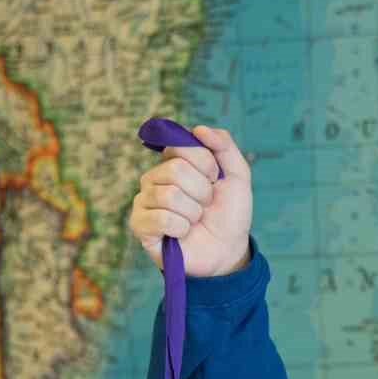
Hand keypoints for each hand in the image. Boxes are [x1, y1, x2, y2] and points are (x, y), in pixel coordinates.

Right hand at [128, 125, 252, 276]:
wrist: (228, 249)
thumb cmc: (229, 213)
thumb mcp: (237, 176)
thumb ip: (224, 146)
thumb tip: (199, 129)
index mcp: (174, 162)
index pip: (180, 146)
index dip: (205, 163)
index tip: (214, 179)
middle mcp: (154, 178)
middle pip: (175, 170)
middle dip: (201, 191)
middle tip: (206, 204)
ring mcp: (144, 201)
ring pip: (169, 196)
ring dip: (193, 212)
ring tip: (195, 220)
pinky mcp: (140, 225)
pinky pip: (160, 219)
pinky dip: (181, 228)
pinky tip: (183, 233)